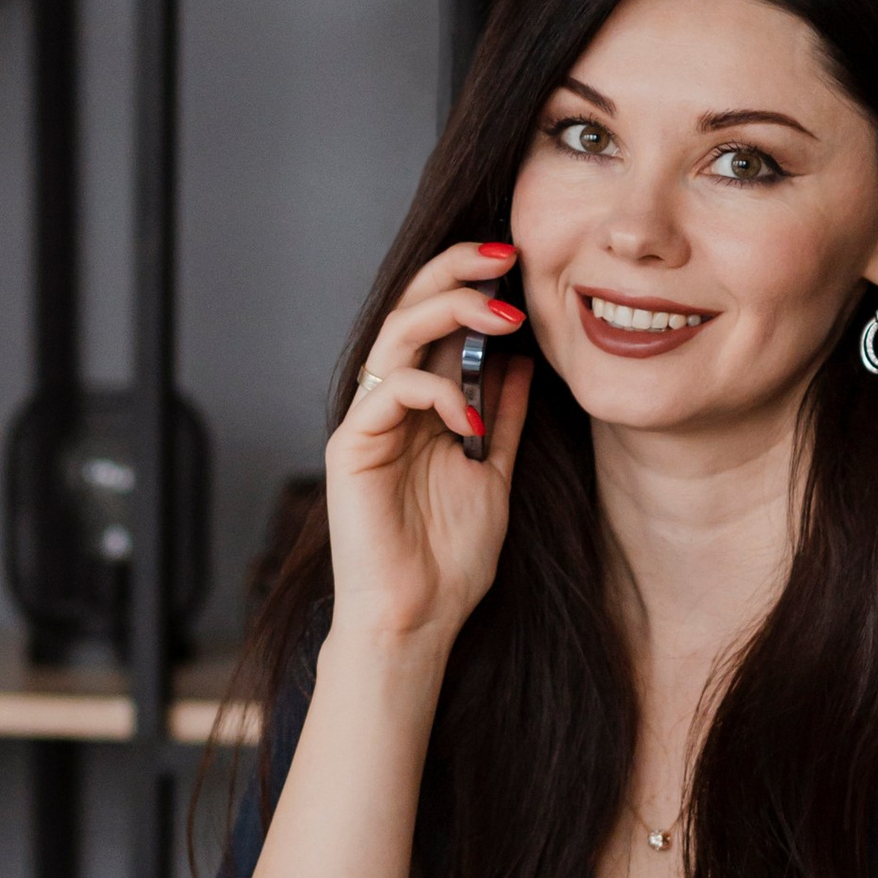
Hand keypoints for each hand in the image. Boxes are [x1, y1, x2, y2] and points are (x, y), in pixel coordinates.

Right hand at [324, 242, 533, 647]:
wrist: (416, 621)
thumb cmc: (448, 559)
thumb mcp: (495, 473)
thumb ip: (505, 418)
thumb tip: (526, 363)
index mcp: (421, 404)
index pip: (438, 322)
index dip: (472, 284)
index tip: (520, 264)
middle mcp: (389, 403)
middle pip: (409, 309)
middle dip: (455, 273)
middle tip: (505, 256)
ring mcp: (368, 422)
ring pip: (395, 336)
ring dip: (450, 313)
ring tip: (502, 315)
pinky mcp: (351, 447)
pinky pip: (390, 393)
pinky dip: (437, 392)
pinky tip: (473, 417)